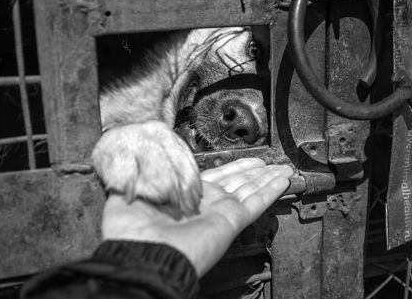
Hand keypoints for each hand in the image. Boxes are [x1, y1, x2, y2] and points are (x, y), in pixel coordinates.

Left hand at [101, 158, 292, 275]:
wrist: (142, 255)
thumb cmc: (132, 232)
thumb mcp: (128, 193)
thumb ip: (138, 174)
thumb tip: (141, 156)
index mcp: (183, 196)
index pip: (214, 177)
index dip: (230, 166)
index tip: (242, 159)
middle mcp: (204, 203)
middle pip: (237, 181)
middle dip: (255, 171)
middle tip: (270, 162)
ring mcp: (220, 211)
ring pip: (250, 188)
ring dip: (267, 177)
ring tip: (282, 168)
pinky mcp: (230, 220)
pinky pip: (256, 201)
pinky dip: (271, 189)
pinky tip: (283, 179)